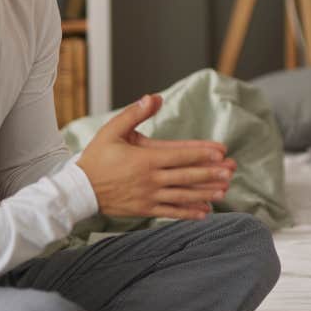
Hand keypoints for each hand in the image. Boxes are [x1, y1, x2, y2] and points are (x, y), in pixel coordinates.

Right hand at [77, 94, 236, 220]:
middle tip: (231, 171)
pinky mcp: (145, 209)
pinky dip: (189, 212)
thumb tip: (154, 97)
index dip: (202, 153)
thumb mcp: (111, 131)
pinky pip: (171, 212)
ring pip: (183, 195)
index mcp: (145, 159)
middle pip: (186, 176)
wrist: (79, 190)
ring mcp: (149, 196)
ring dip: (205, 193)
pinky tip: (204, 212)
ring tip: (224, 191)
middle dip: (211, 173)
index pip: (180, 155)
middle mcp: (151, 179)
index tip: (221, 152)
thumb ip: (134, 114)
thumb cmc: (96, 158)